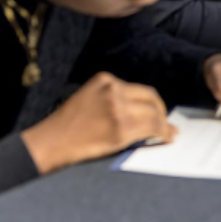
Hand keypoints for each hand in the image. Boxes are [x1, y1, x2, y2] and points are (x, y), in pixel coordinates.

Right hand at [21, 72, 175, 174]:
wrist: (51, 141)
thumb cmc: (67, 125)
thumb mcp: (88, 98)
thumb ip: (111, 98)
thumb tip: (140, 110)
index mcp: (105, 80)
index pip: (139, 89)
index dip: (152, 102)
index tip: (157, 111)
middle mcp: (113, 90)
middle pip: (150, 97)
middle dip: (161, 111)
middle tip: (166, 123)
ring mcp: (118, 109)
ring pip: (154, 114)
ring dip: (165, 124)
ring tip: (169, 133)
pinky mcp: (121, 128)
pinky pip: (152, 128)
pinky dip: (163, 133)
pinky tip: (167, 138)